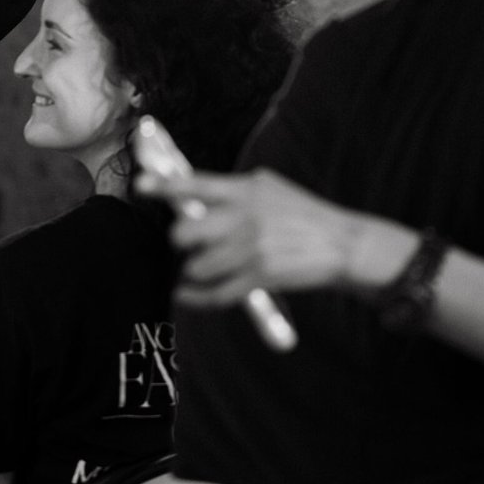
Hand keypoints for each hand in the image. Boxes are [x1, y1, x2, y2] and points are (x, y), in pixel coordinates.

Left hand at [136, 166, 372, 306]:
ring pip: (195, 266)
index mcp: (245, 191)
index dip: (164, 185)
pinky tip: (185, 294)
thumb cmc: (301, 213)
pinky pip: (214, 294)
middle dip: (180, 239)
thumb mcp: (269, 188)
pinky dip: (194, 297)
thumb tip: (192, 194)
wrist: (343, 244)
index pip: (196, 185)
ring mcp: (251, 251)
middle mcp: (244, 219)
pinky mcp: (260, 278)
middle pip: (185, 232)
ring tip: (204, 264)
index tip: (140, 185)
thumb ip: (232, 190)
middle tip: (188, 241)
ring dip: (193, 269)